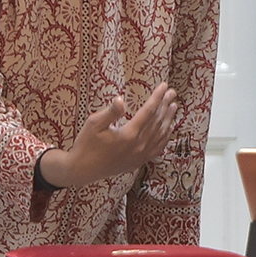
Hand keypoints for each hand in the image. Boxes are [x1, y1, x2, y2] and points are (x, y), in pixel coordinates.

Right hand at [38, 82, 178, 188]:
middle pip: (157, 122)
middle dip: (166, 105)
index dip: (157, 97)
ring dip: (168, 119)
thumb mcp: (94, 124)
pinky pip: (158, 148)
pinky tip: (168, 129)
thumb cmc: (86, 144)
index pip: (148, 111)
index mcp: (128, 135)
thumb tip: (121, 99)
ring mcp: (140, 155)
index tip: (164, 86)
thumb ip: (110, 111)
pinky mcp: (138, 162)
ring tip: (174, 106)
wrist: (82, 170)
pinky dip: (165, 137)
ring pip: (160, 135)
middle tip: (172, 92)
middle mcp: (138, 146)